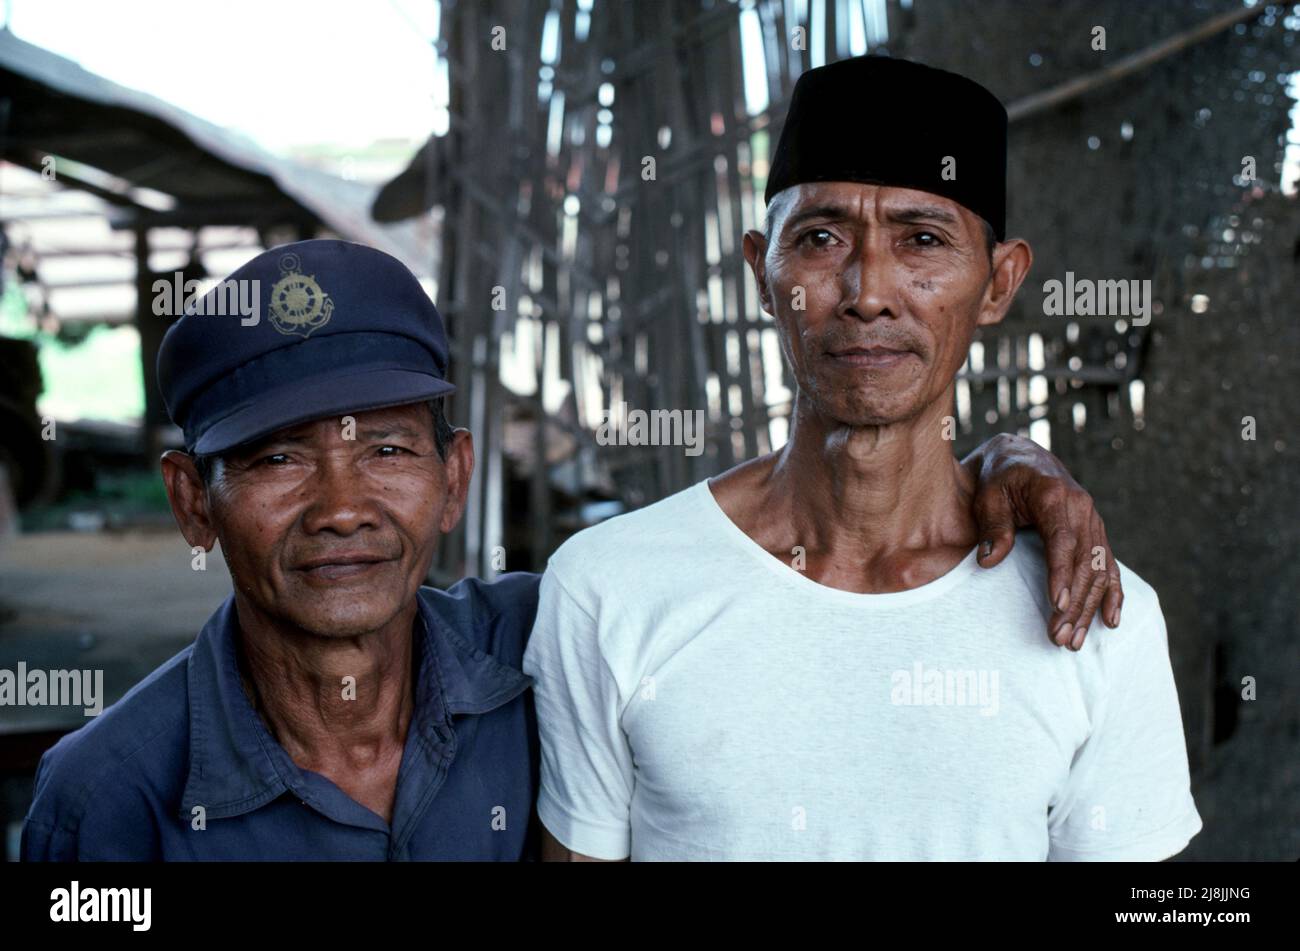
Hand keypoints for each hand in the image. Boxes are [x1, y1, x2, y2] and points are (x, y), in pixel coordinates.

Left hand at [962, 433, 1122, 649]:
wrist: (1019, 456)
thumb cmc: (998, 477)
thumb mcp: (987, 495)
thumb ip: (992, 526)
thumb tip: (989, 561)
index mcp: (1055, 495)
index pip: (1063, 540)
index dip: (1061, 574)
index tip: (1057, 606)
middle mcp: (1082, 508)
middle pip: (1084, 563)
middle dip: (1073, 604)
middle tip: (1059, 639)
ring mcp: (1093, 520)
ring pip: (1098, 570)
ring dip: (1088, 608)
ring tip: (1073, 642)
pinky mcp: (1095, 532)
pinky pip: (1108, 565)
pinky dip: (1112, 593)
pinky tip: (1110, 621)